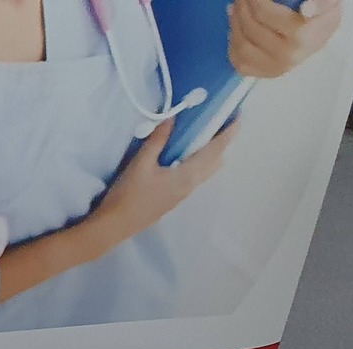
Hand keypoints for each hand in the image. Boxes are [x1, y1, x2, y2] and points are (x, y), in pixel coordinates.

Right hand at [90, 120, 235, 245]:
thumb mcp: (140, 164)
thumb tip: (171, 118)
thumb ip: (157, 140)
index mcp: (188, 175)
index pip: (215, 150)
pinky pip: (195, 178)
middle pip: (215, 162)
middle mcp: (191, 185)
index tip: (238, 117)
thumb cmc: (128, 195)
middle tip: (219, 125)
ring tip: (205, 139)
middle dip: (221, 144)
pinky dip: (199, 164)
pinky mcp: (173, 200)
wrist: (114, 226)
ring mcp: (182, 195)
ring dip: (210, 155)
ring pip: (206, 172)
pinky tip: (185, 159)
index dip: (228, 133)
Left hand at [228, 0, 340, 76]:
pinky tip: (236, 27)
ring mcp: (274, 68)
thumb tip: (307, 7)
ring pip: (241, 44)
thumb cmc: (321, 15)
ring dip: (235, 23)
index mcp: (302, 36)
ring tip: (237, 8)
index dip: (254, 1)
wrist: (320, 38)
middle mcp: (287, 56)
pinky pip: (238, 59)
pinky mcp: (263, 74)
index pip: (264, 14)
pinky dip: (233, 41)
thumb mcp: (327, 3)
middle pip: (251, 28)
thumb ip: (319, 3)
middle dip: (243, 8)